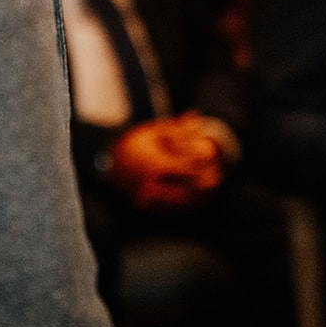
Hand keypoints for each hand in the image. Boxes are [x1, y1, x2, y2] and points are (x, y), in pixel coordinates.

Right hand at [107, 114, 228, 211]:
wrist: (108, 163)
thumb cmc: (135, 143)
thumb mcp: (154, 131)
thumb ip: (176, 127)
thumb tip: (196, 115)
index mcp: (155, 165)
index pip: (187, 168)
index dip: (201, 164)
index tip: (211, 158)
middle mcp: (151, 184)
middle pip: (187, 190)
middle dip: (203, 186)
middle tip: (217, 179)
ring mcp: (148, 198)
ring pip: (180, 204)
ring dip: (197, 199)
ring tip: (210, 191)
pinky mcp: (146, 206)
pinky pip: (170, 210)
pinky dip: (185, 206)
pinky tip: (195, 200)